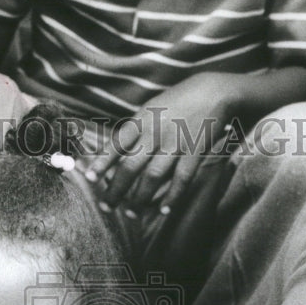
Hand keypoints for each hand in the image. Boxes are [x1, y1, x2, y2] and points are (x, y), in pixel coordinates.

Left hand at [85, 72, 238, 212]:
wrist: (216, 91)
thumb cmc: (178, 101)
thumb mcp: (152, 108)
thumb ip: (135, 130)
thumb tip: (114, 154)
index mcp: (142, 119)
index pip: (117, 144)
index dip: (102, 162)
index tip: (90, 178)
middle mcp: (156, 132)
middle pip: (130, 166)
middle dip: (116, 190)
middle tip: (106, 206)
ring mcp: (176, 143)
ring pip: (152, 177)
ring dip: (140, 199)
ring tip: (131, 214)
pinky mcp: (195, 152)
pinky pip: (181, 179)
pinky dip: (172, 197)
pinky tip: (163, 211)